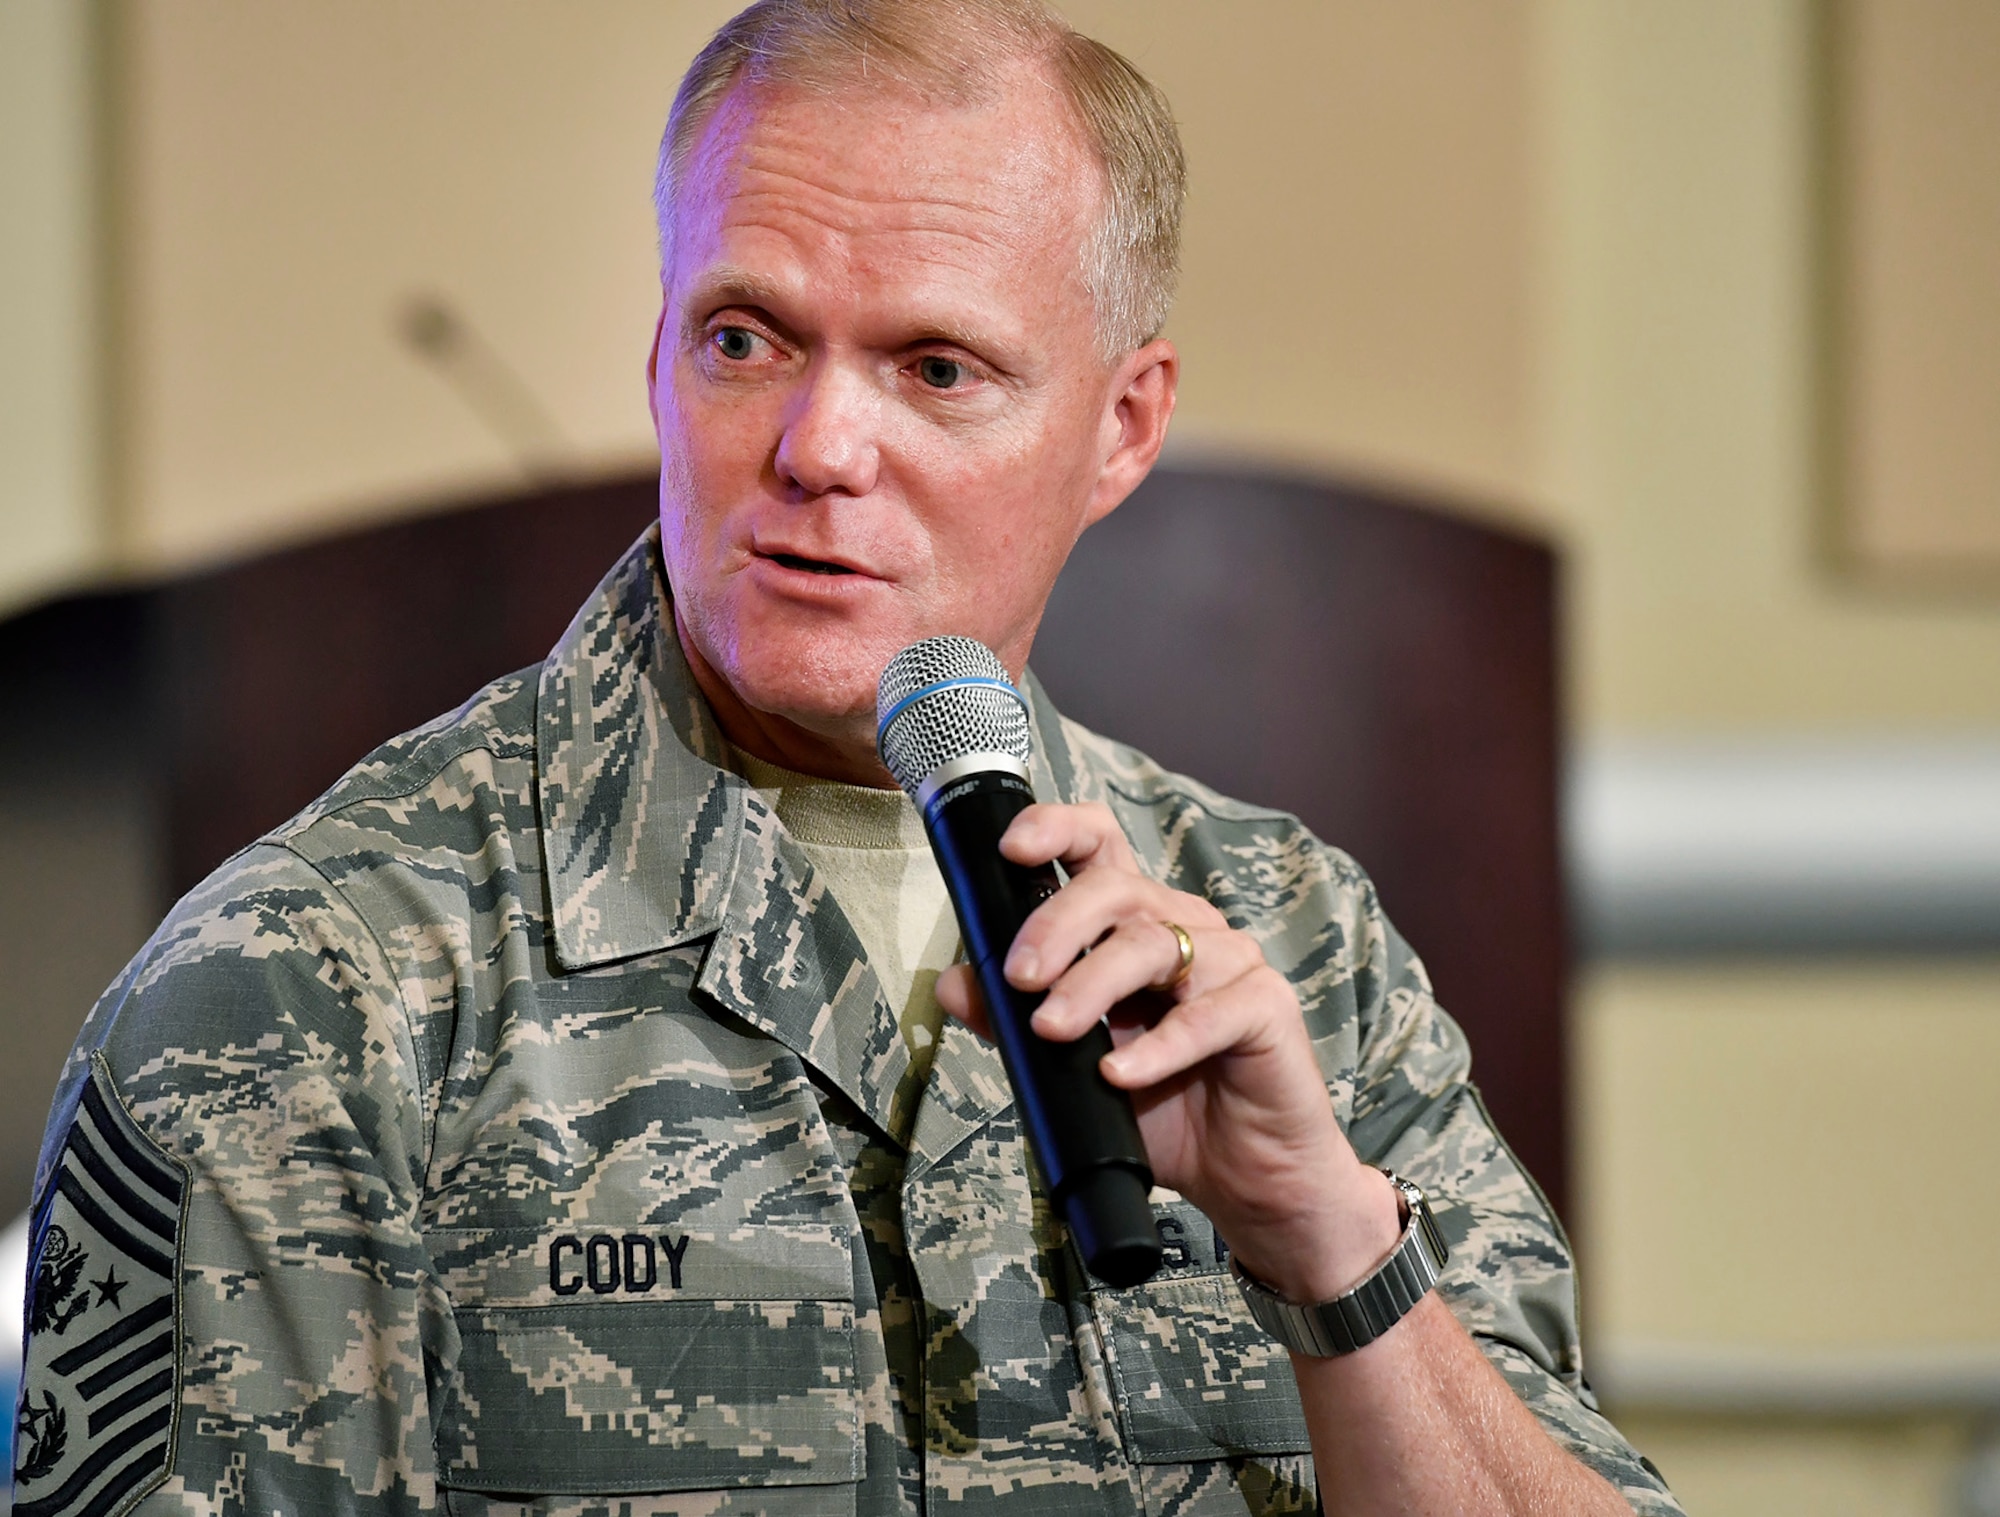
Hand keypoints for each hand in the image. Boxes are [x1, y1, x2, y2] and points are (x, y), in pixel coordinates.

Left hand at [934, 801, 1401, 1301]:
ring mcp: (1232, 961)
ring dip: (1094, 986)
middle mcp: (1186, 927)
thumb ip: (1012, 1022)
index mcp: (1137, 922)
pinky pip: (1209, 1013)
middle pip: (1119, 890)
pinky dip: (1158, 1046)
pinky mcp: (1266, 1007)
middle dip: (1057, 925)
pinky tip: (1118, 1074)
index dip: (1058, 830)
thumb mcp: (1070, 1067)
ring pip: (1155, 945)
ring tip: (1051, 1030)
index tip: (1012, 848)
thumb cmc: (1163, 1109)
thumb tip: (950, 984)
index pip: (1101, 848)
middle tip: (1018, 976)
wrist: (1243, 1175)